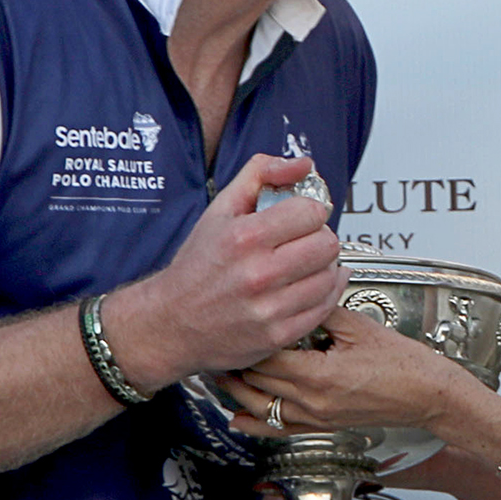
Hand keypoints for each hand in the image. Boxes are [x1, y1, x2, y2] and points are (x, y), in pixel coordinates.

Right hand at [103, 156, 342, 388]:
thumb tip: (303, 164)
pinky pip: (324, 308)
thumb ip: (261, 174)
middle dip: (320, 238)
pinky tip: (311, 285)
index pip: (311, 212)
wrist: (171, 322)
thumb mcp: (220, 209)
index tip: (301, 217)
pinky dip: (324, 294)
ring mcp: (269, 309)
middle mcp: (257, 274)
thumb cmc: (197, 266)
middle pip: (327, 245)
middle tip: (306, 241)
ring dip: (324, 267)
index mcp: (244, 237)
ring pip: (329, 277)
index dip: (310, 211)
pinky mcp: (277, 336)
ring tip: (305, 265)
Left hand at [221, 305, 458, 436]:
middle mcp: (312, 401)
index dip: (248, 339)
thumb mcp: (359, 326)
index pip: (267, 356)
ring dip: (239, 392)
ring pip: (263, 408)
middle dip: (236, 364)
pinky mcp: (323, 426)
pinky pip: (281, 429)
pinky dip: (256, 424)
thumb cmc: (402, 361)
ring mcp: (316, 418)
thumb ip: (322, 310)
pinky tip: (238, 418)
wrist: (428, 394)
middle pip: (258, 382)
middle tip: (218, 344)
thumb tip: (294, 290)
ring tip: (220, 374)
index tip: (234, 321)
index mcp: (319, 374)